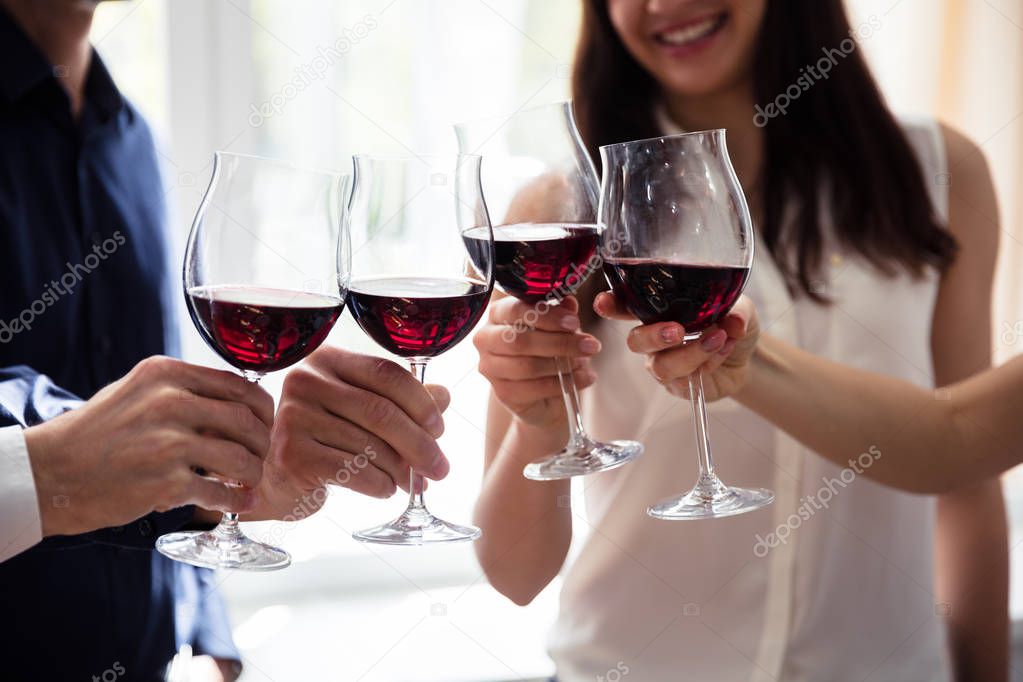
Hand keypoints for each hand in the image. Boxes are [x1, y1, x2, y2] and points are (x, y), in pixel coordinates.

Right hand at [23, 356, 273, 536]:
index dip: (262, 408)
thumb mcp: (136, 392)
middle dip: (262, 443)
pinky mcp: (164, 483)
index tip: (266, 423)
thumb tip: (233, 403)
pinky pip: (218, 492)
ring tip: (248, 481)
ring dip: (252, 473)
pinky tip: (238, 504)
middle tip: (261, 456)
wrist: (50, 472)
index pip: (238, 385)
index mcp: (166, 374)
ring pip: (240, 457)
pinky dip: (234, 501)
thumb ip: (182, 391)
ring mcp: (168, 443)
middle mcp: (169, 403)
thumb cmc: (94, 433)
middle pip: (246, 421)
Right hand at [250, 347, 451, 520]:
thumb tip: (444, 395)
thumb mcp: (362, 410)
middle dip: (419, 444)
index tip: (440, 429)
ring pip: (370, 446)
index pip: (386, 373)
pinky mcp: (292, 455)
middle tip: (440, 468)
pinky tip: (385, 488)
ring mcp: (294, 417)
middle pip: (381, 412)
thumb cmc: (327, 437)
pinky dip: (380, 484)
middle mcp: (306, 382)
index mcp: (327, 360)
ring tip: (411, 482)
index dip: (420, 402)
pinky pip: (354, 471)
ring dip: (401, 470)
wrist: (277, 476)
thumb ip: (402, 400)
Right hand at [472, 295, 599, 428]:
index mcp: (498, 313)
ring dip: (562, 364)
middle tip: (590, 345)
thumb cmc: (548, 350)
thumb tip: (570, 303)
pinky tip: (583, 378)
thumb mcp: (558, 327)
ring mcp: (490, 368)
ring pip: (527, 366)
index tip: (574, 322)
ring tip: (585, 362)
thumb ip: (562, 314)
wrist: (544, 390)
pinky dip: (563, 384)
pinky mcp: (502, 392)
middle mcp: (486, 339)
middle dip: (559, 342)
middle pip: (520, 340)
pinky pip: (534, 388)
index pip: (517, 310)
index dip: (547, 316)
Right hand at [593, 292, 758, 401]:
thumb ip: (736, 309)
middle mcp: (654, 338)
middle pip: (635, 341)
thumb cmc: (732, 323)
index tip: (603, 303)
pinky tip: (724, 349)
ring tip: (719, 338)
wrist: (747, 357)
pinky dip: (707, 362)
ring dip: (692, 352)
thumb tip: (733, 319)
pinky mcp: (678, 386)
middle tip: (678, 331)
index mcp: (657, 310)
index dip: (611, 305)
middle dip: (654, 336)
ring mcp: (663, 363)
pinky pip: (684, 379)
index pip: (626, 306)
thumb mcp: (739, 306)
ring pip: (662, 365)